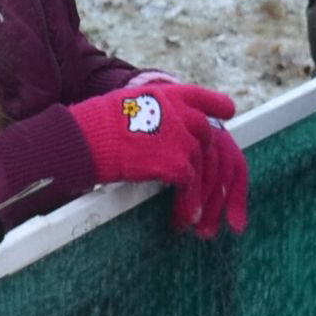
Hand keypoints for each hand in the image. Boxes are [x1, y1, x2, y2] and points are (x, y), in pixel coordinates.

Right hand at [72, 82, 251, 237]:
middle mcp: (185, 114)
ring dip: (199, 196)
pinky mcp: (178, 163)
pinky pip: (191, 187)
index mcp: (173, 95)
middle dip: (210, 168)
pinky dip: (187, 206)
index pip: (208, 100)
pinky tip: (179, 220)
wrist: (89, 138)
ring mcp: (184, 138)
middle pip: (209, 141)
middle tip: (208, 191)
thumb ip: (157, 112)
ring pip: (203, 168)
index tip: (226, 116)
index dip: (218, 109)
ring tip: (193, 218)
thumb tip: (161, 129)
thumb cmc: (98, 124)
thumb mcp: (133, 103)